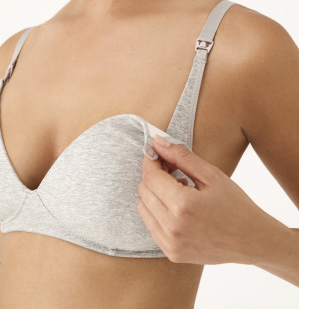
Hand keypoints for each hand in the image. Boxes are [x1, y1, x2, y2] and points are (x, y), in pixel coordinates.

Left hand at [137, 135, 276, 265]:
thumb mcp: (211, 175)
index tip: (158, 152)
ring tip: (178, 188)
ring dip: (155, 194)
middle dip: (154, 175)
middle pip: (144, 191)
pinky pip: (151, 225)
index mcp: (183, 205)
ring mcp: (170, 243)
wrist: (253, 241)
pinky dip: (158, 212)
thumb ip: (181, 156)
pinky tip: (178, 207)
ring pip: (143, 208)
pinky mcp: (172, 253)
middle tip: (172, 168)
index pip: (151, 176)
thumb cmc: (236, 205)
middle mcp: (172, 227)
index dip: (152, 160)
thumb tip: (157, 142)